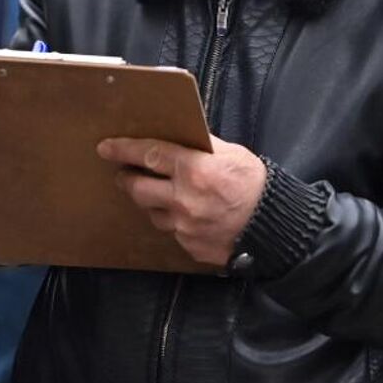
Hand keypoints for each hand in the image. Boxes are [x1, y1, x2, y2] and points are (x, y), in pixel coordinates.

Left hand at [98, 134, 268, 266]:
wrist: (276, 227)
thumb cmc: (256, 186)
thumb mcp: (233, 154)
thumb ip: (203, 146)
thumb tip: (181, 137)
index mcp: (194, 170)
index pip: (148, 155)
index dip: (124, 149)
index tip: (106, 147)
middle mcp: (184, 199)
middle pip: (138, 188)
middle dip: (127, 178)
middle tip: (123, 173)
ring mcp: (184, 226)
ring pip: (152, 213)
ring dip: (151, 202)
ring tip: (160, 195)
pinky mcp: (189, 246)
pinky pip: (171, 231)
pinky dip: (173, 221)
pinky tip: (184, 215)